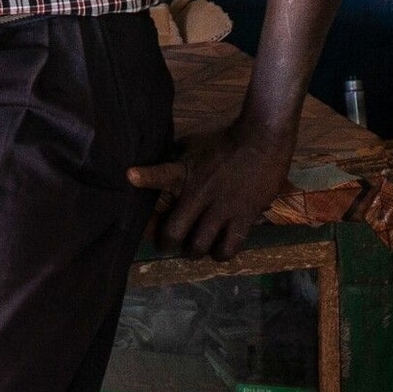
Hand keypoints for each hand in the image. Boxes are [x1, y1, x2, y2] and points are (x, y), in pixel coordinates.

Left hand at [128, 109, 297, 261]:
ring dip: (195, 251)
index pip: (161, 174)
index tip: (130, 176)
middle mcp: (199, 194)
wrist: (262, 138)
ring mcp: (222, 208)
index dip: (145, 177)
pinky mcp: (244, 217)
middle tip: (170, 242)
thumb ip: (177, 159)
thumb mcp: (194, 145)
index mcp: (185, 173)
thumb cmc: (225, 141)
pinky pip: (228, 248)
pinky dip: (221, 253)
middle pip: (175, 232)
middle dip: (169, 242)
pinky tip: (220, 249)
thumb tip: (161, 165)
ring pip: (199, 246)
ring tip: (196, 247)